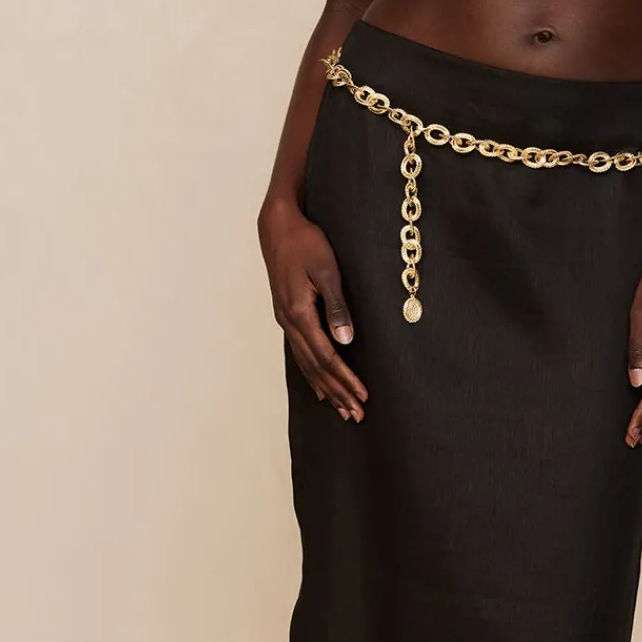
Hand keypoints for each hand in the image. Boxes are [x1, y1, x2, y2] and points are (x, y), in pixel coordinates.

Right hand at [259, 199, 366, 421]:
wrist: (278, 226)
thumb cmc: (306, 242)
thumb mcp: (327, 270)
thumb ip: (337, 306)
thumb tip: (346, 340)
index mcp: (299, 314)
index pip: (327, 357)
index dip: (346, 379)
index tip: (363, 396)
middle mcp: (289, 322)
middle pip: (316, 367)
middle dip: (337, 392)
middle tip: (356, 415)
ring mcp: (285, 320)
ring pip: (306, 363)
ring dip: (325, 388)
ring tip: (341, 409)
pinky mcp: (287, 314)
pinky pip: (299, 352)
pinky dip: (311, 372)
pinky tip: (318, 384)